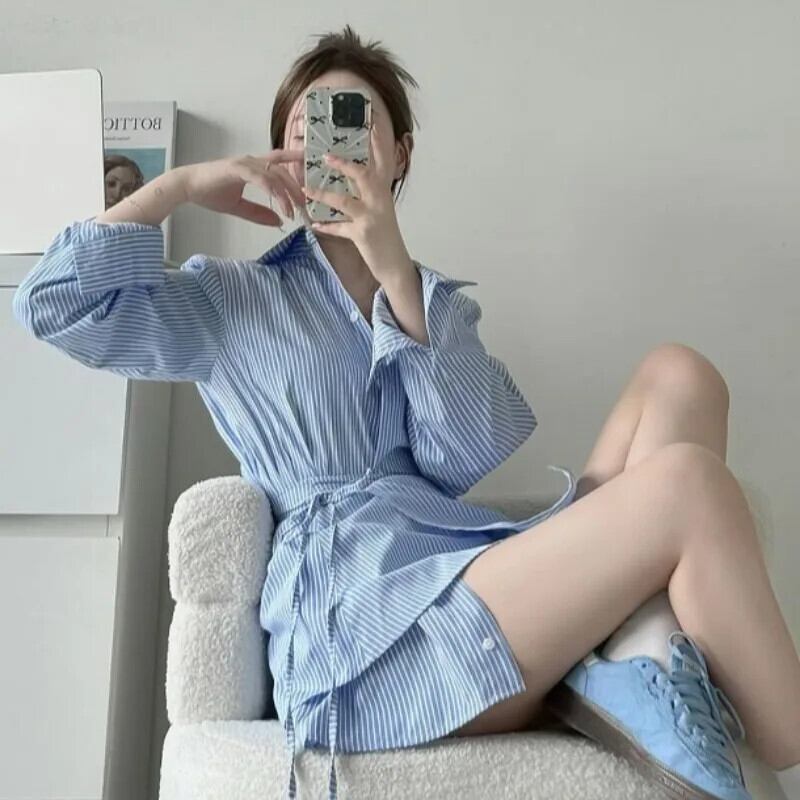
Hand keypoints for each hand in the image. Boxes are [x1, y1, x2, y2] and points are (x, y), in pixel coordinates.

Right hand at [180, 150, 308, 226]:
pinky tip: (283, 208)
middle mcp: (252, 161)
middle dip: (297, 189)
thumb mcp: (239, 207)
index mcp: (253, 167)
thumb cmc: (209, 193)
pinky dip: (276, 193)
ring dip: (289, 194)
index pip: (280, 162)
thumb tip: (278, 221)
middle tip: (306, 208)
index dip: (296, 163)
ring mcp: (245, 164)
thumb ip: (259, 213)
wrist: (187, 187)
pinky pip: (263, 179)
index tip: (312, 175)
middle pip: (284, 171)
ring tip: (296, 212)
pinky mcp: (238, 169)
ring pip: (276, 175)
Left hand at [301, 122, 409, 281]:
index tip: (371, 121)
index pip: (383, 161)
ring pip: (345, 201)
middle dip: (344, 164)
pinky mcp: (363, 235)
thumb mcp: (380, 210)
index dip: (378, 141)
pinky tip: (314, 224)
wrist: (395, 264)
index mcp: (383, 191)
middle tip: (325, 155)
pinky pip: (340, 229)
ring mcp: (371, 217)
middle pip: (363, 175)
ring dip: (323, 195)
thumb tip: (346, 178)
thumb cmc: (384, 235)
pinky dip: (326, 227)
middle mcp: (379, 201)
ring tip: (307, 190)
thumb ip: (367, 193)